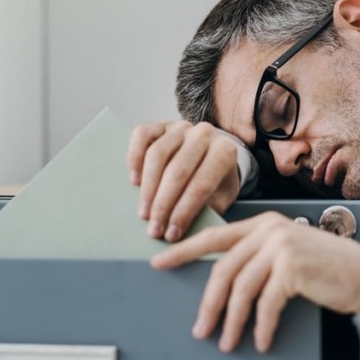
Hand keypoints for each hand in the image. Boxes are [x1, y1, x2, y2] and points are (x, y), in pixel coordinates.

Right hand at [127, 121, 239, 241]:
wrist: (211, 155)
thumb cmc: (215, 182)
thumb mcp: (220, 198)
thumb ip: (207, 211)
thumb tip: (181, 232)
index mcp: (224, 151)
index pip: (201, 185)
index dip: (184, 212)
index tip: (171, 235)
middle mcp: (204, 134)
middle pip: (178, 171)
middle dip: (163, 205)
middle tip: (153, 229)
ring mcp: (180, 127)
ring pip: (157, 155)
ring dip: (148, 188)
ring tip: (143, 213)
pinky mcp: (160, 124)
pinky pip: (142, 135)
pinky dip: (134, 157)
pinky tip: (134, 181)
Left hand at [151, 212, 359, 352]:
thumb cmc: (326, 268)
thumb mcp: (285, 254)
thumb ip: (256, 258)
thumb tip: (221, 285)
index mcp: (262, 223)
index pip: (214, 237)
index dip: (183, 251)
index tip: (160, 262)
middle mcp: (269, 229)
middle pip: (223, 269)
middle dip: (209, 304)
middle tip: (200, 329)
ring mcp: (280, 245)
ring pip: (241, 289)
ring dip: (232, 321)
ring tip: (228, 343)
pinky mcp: (292, 266)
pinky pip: (265, 303)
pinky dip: (260, 326)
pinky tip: (260, 340)